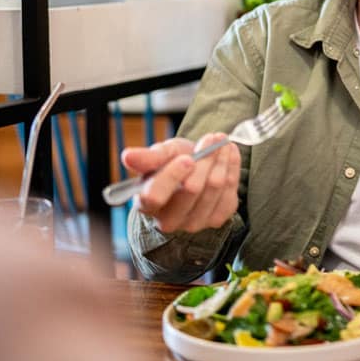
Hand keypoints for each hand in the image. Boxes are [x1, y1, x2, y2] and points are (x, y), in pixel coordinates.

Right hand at [120, 133, 239, 233]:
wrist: (195, 172)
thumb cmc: (173, 164)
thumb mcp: (161, 156)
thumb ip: (147, 157)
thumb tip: (127, 156)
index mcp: (148, 204)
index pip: (155, 196)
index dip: (172, 176)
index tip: (187, 157)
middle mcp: (170, 220)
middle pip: (192, 188)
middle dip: (205, 158)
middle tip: (211, 137)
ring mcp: (194, 223)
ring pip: (214, 186)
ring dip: (221, 158)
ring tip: (221, 142)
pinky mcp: (217, 219)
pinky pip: (230, 190)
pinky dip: (232, 167)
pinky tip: (229, 154)